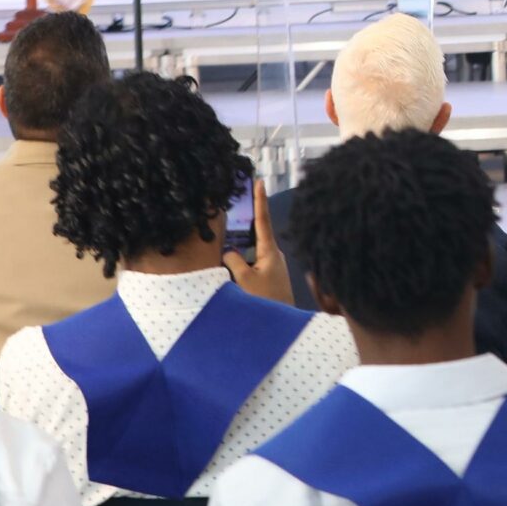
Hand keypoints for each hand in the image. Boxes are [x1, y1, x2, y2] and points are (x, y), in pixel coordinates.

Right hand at [224, 179, 293, 304]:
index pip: (263, 220)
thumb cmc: (265, 300)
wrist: (282, 323)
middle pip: (255, 234)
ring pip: (251, 250)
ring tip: (224, 240)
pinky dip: (242, 260)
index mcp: (270, 251)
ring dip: (240, 246)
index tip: (259, 181)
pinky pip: (252, 262)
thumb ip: (233, 261)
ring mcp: (273, 266)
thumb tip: (229, 252)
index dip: (260, 200)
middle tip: (234, 205)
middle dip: (244, 222)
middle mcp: (274, 255)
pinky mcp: (270, 277)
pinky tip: (230, 265)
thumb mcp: (244, 280)